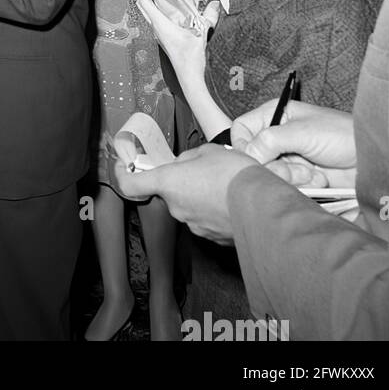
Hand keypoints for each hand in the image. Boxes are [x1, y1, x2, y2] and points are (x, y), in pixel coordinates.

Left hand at [114, 143, 257, 242]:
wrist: (265, 208)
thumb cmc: (236, 176)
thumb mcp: (209, 152)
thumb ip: (189, 158)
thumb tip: (185, 164)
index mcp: (169, 183)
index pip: (130, 184)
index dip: (122, 174)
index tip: (123, 166)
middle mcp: (177, 207)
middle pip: (168, 192)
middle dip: (181, 181)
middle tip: (202, 170)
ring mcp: (194, 225)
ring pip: (189, 206)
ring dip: (199, 196)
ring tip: (223, 184)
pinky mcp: (212, 238)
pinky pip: (206, 219)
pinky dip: (213, 210)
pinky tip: (231, 201)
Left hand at [134, 0, 206, 83]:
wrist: (189, 76)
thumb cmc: (190, 59)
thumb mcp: (202, 34)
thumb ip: (209, 18)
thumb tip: (215, 5)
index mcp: (162, 25)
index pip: (146, 4)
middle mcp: (158, 29)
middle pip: (144, 9)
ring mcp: (160, 35)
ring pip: (149, 16)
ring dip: (149, 5)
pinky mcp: (164, 40)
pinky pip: (156, 22)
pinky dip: (157, 13)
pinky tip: (165, 12)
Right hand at [230, 99, 356, 189]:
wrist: (371, 160)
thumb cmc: (341, 134)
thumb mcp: (302, 132)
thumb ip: (268, 141)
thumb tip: (246, 155)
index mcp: (275, 115)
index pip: (242, 128)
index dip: (242, 144)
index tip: (253, 158)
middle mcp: (278, 136)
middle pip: (255, 156)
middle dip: (273, 165)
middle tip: (293, 166)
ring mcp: (289, 156)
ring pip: (271, 173)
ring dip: (291, 177)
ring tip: (311, 173)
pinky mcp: (300, 175)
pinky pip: (287, 185)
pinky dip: (301, 185)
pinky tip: (318, 179)